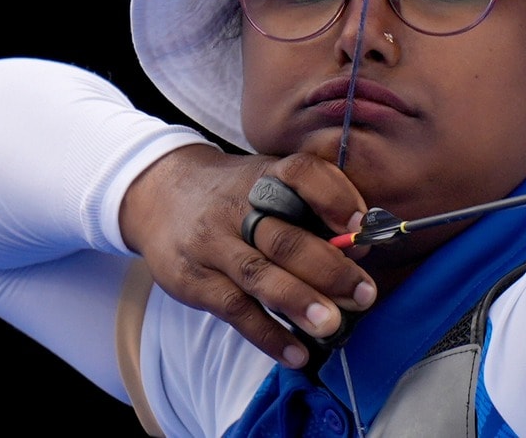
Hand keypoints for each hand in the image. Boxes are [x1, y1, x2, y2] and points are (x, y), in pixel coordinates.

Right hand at [119, 145, 376, 367]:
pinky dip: (267, 334)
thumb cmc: (237, 194)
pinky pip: (234, 310)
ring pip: (259, 275)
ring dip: (299, 302)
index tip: (360, 224)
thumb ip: (314, 207)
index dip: (334, 196)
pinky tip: (297, 352)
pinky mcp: (193, 280)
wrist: (161, 193)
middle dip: (329, 269)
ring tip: (332, 324)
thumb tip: (359, 248)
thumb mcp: (271, 182)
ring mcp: (212, 244)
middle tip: (364, 294)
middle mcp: (238, 207)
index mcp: (267, 175)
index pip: (302, 173)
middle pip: (285, 237)